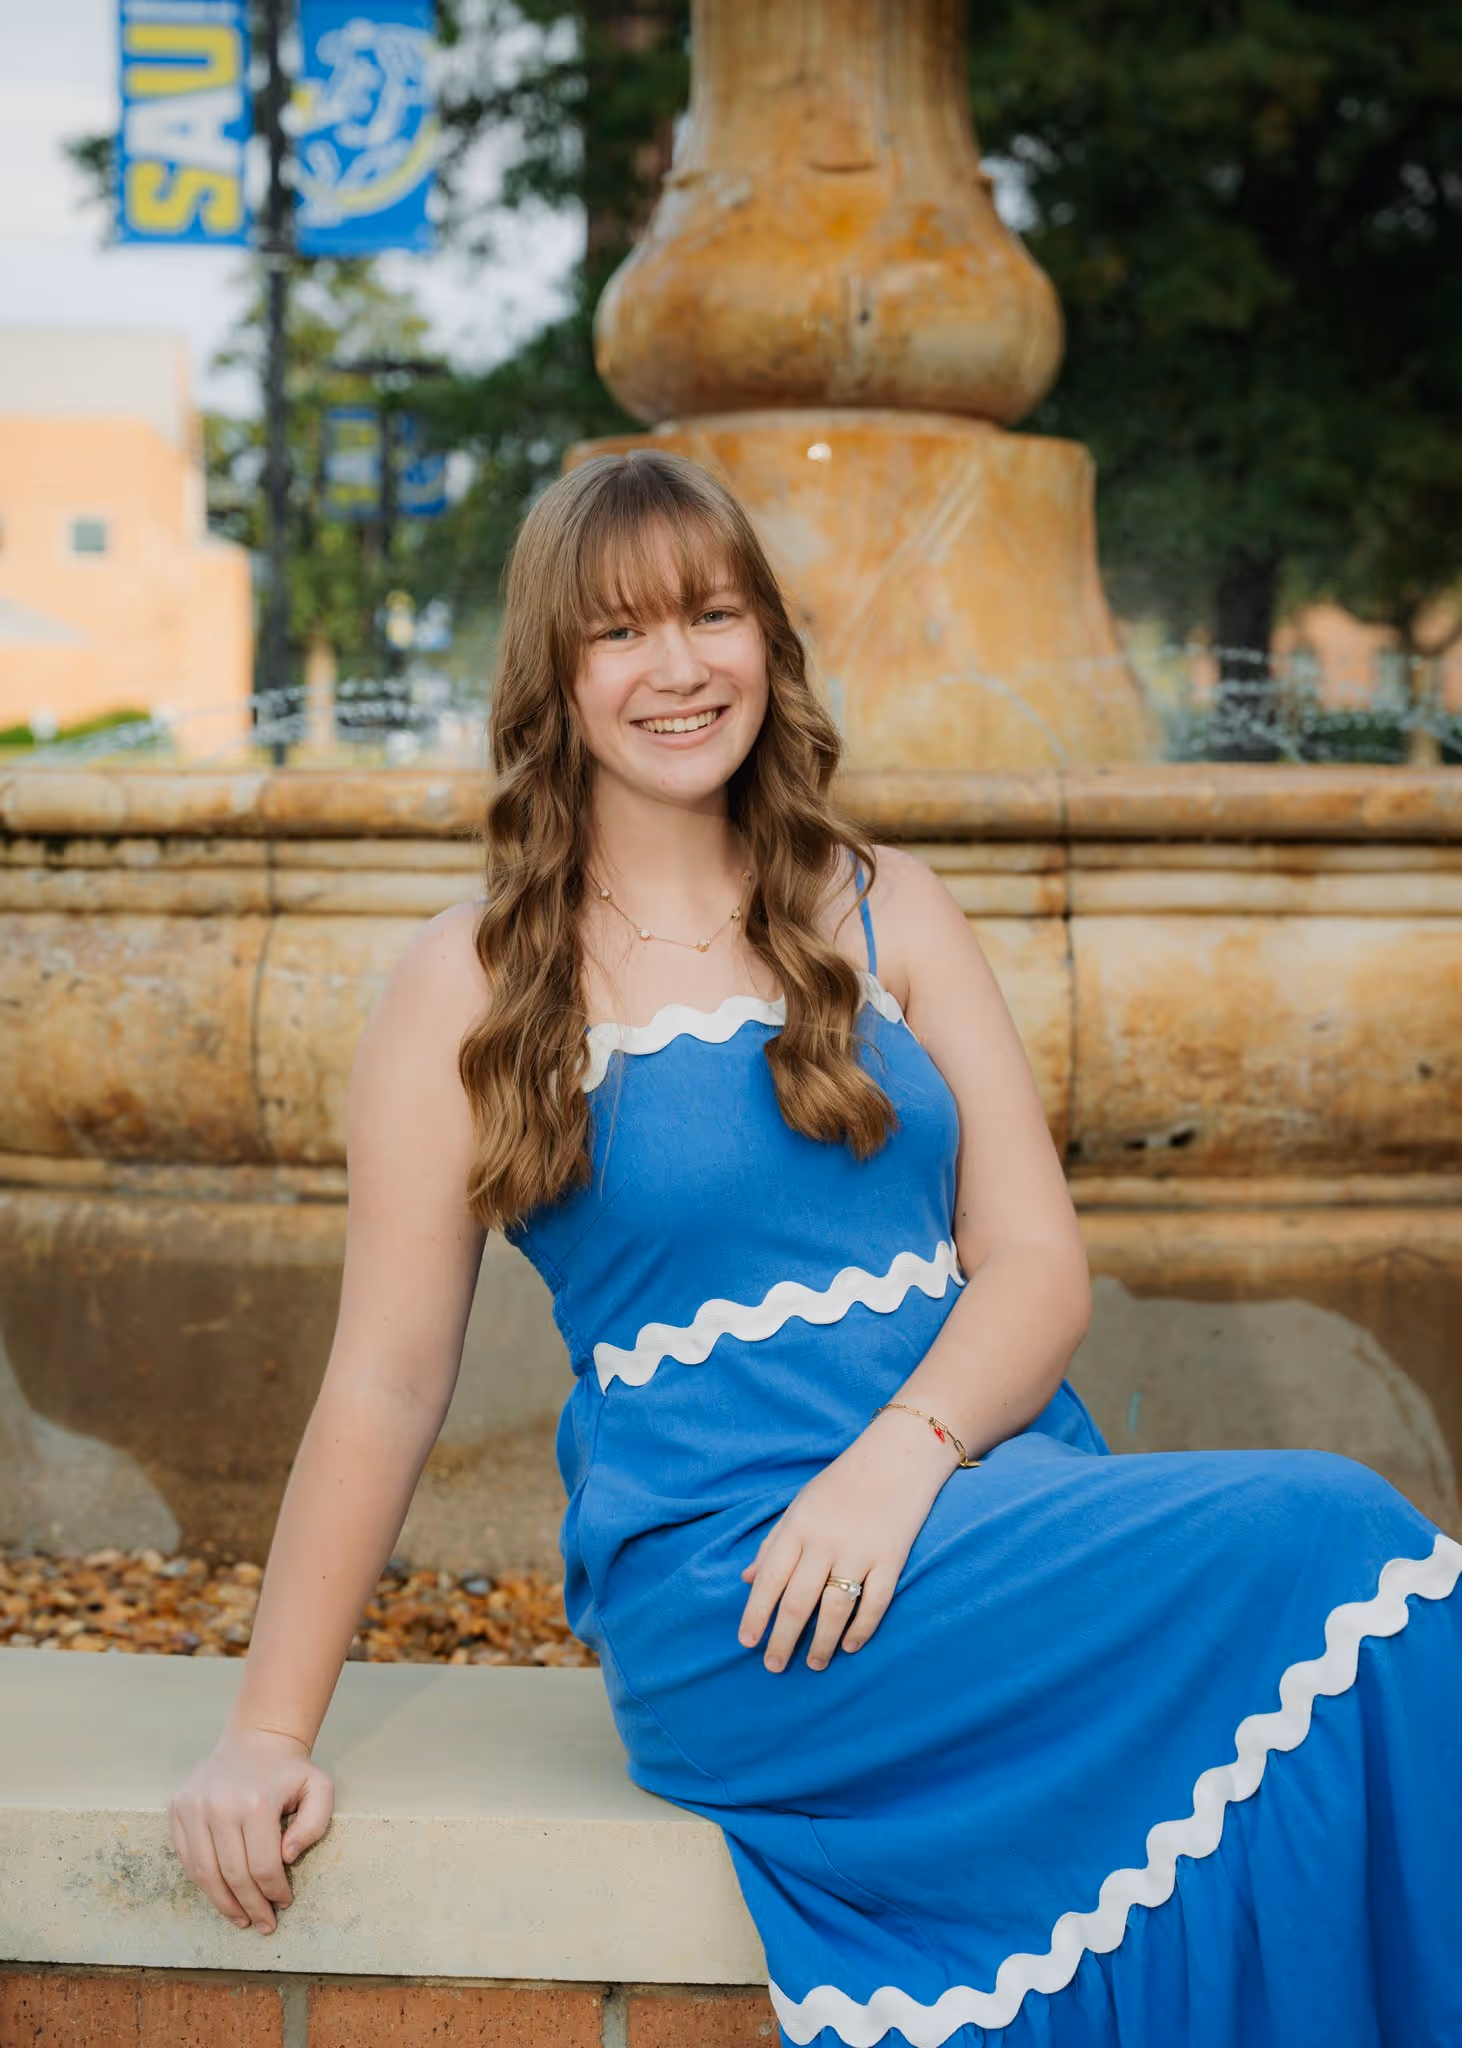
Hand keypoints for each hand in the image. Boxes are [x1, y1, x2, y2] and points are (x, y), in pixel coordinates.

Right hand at [168, 1727, 333, 1934]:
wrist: (256, 1740)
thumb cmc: (289, 1772)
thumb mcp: (319, 1789)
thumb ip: (314, 1824)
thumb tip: (288, 1856)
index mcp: (256, 1803)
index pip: (262, 1866)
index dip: (274, 1893)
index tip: (284, 1904)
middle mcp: (220, 1806)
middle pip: (233, 1875)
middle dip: (250, 1907)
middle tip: (263, 1924)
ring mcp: (194, 1807)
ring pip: (205, 1873)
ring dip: (223, 1903)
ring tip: (240, 1919)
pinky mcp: (178, 1809)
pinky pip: (187, 1858)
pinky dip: (203, 1882)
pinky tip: (220, 1895)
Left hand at [737, 1408, 957, 1671]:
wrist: (899, 1455)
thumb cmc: (843, 1481)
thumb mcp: (801, 1504)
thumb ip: (774, 1542)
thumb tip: (747, 1579)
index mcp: (798, 1526)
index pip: (769, 1579)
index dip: (756, 1614)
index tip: (746, 1642)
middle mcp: (825, 1541)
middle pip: (798, 1601)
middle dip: (783, 1639)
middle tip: (774, 1666)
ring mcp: (860, 1551)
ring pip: (835, 1609)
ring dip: (822, 1643)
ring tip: (814, 1663)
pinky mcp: (892, 1557)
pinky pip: (875, 1603)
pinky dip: (861, 1629)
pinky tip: (850, 1646)